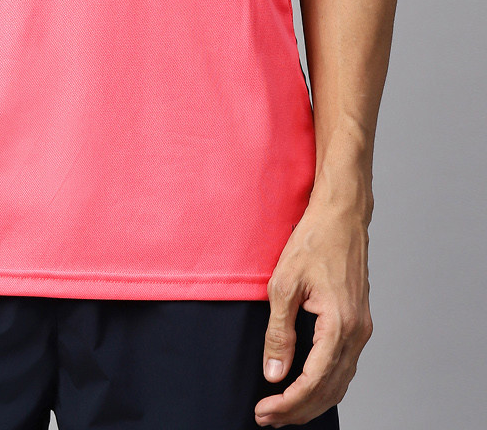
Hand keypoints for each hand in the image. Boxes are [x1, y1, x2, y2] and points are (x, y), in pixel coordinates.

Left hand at [254, 198, 373, 425]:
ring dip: (311, 401)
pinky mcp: (359, 324)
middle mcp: (357, 333)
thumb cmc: (313, 241)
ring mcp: (361, 330)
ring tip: (282, 411)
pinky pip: (344, 367)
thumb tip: (274, 373)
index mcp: (340, 325)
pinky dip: (324, 385)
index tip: (264, 411)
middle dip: (298, 410)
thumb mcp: (284, 284)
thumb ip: (279, 332)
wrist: (341, 216)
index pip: (313, 381)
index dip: (288, 402)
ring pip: (339, 383)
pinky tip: (306, 388)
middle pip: (329, 390)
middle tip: (267, 419)